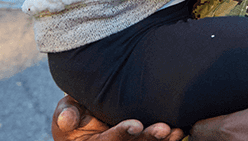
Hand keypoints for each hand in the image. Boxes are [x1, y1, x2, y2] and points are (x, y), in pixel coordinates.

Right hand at [52, 95, 185, 140]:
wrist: (87, 110)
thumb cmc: (75, 110)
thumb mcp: (66, 111)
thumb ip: (67, 114)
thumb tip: (66, 119)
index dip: (122, 133)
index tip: (136, 124)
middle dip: (149, 138)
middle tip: (165, 129)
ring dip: (163, 140)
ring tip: (177, 130)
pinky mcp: (140, 139)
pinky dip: (170, 138)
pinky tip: (182, 130)